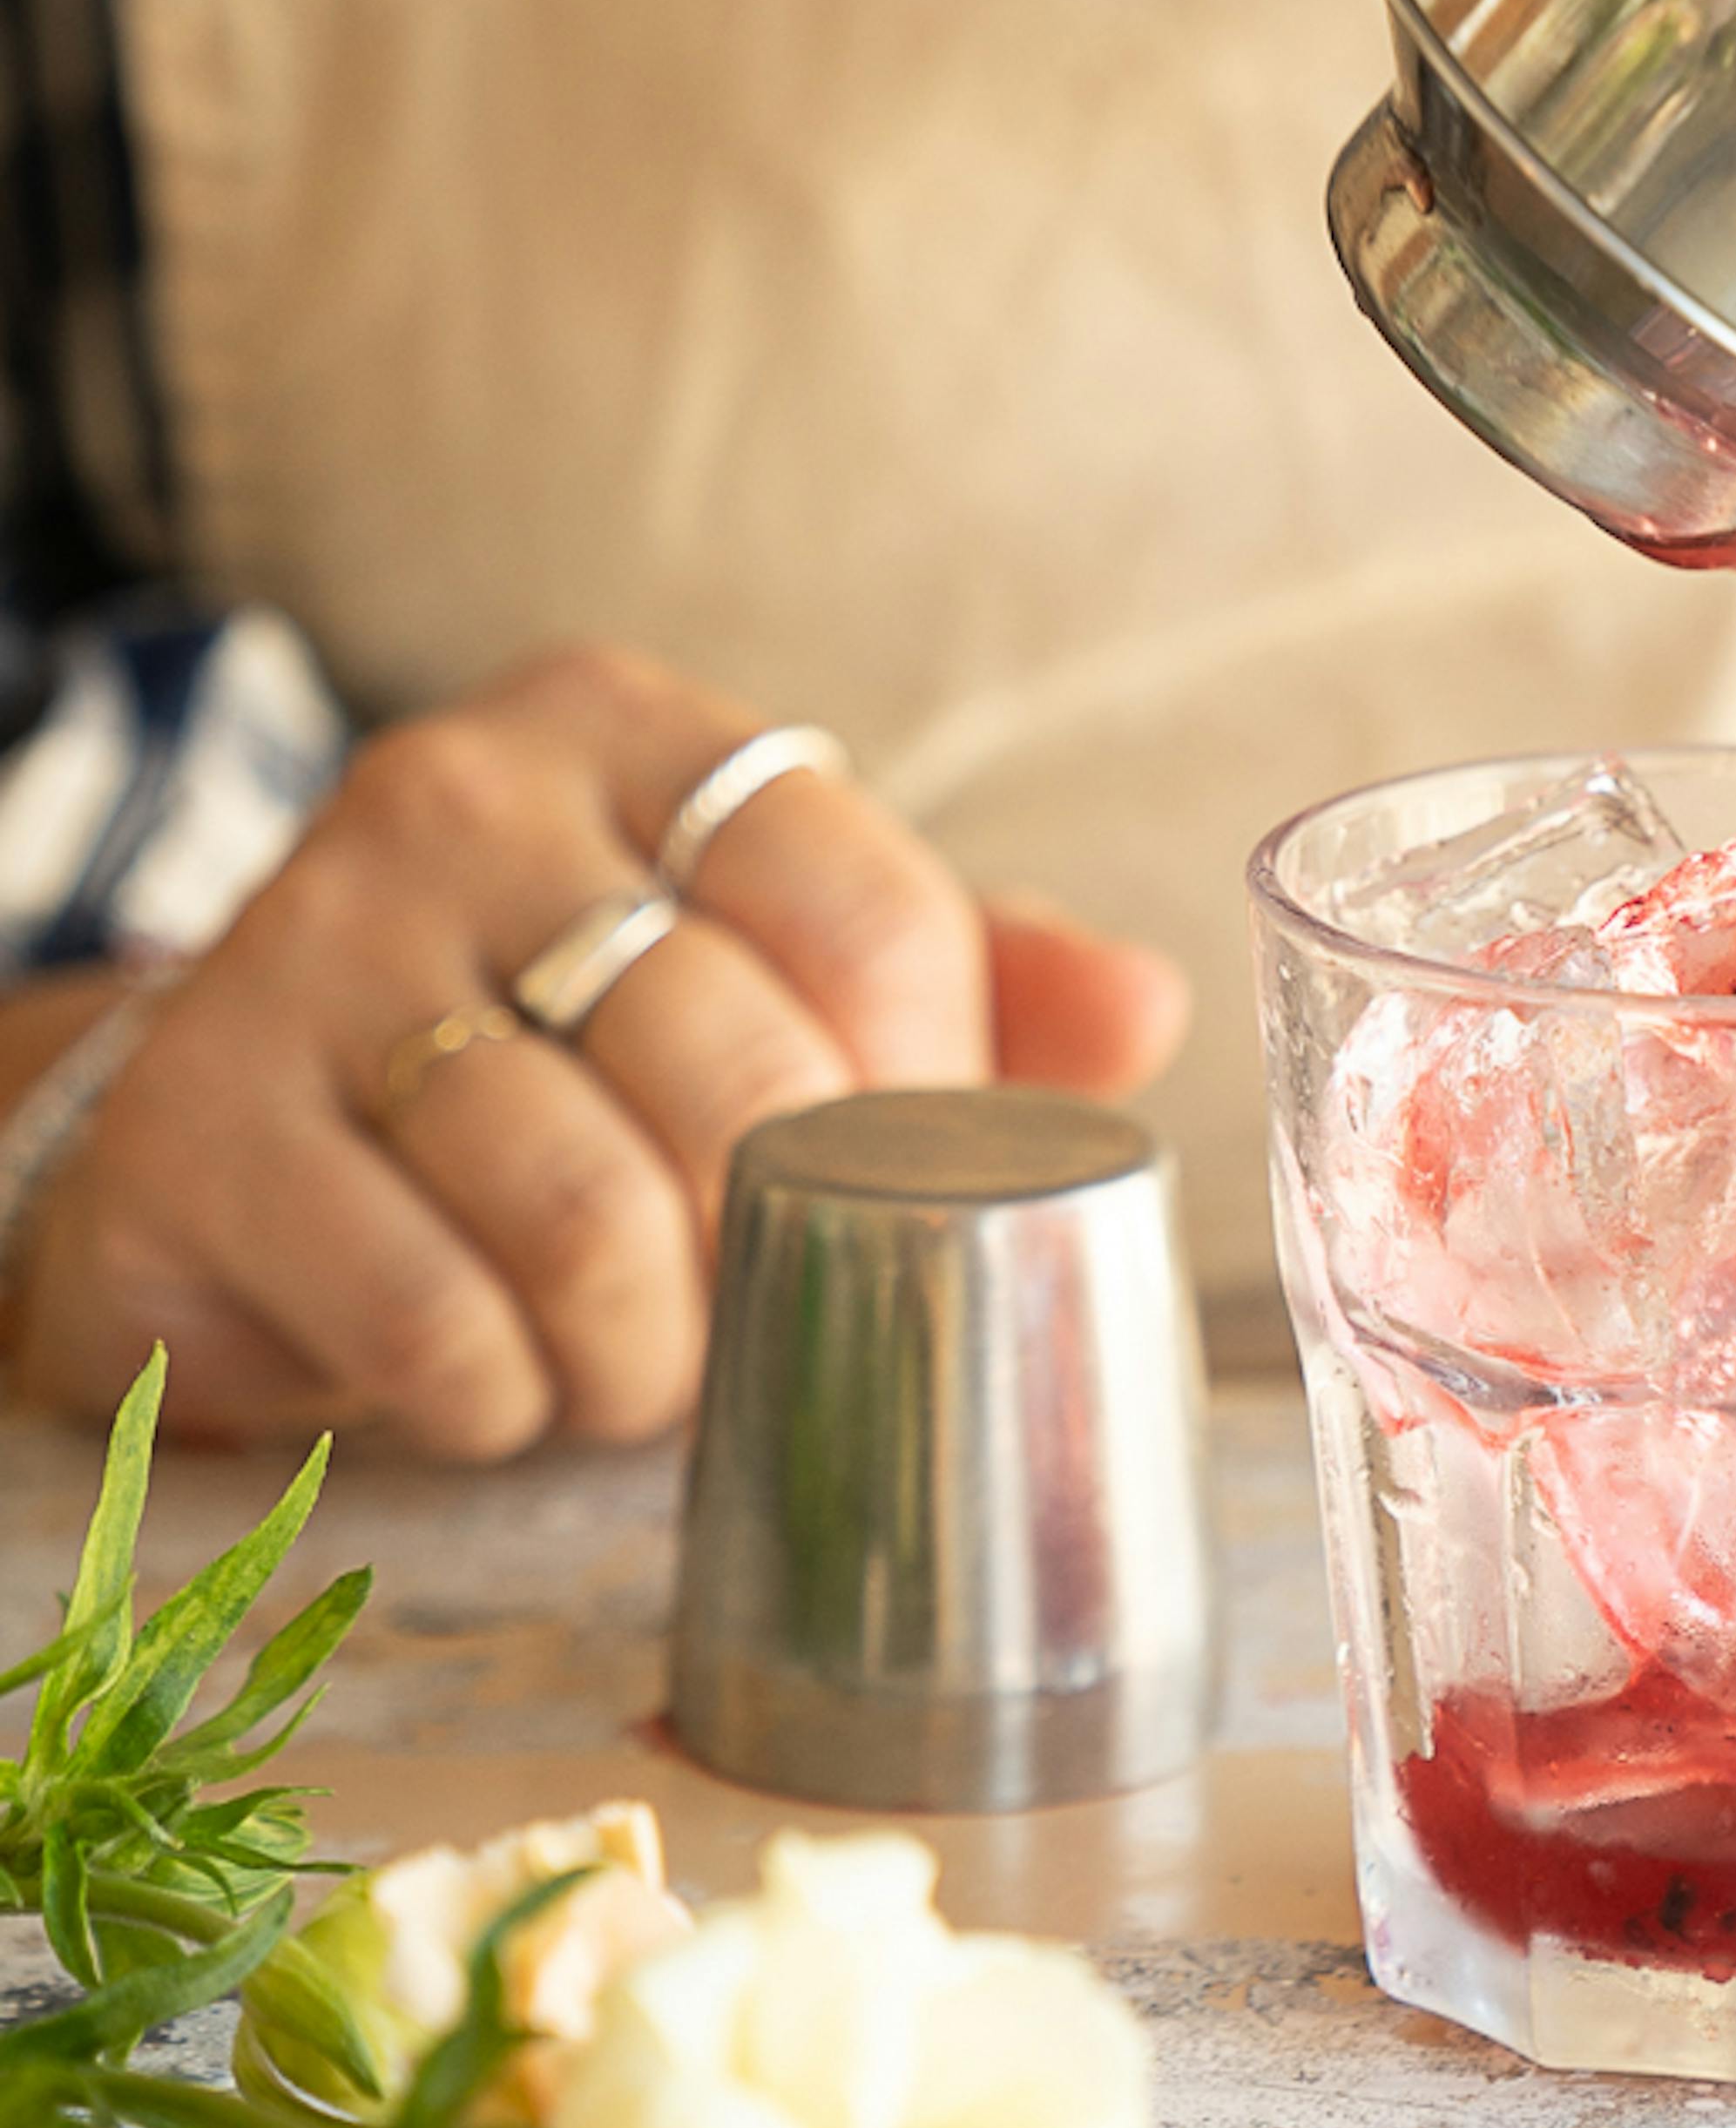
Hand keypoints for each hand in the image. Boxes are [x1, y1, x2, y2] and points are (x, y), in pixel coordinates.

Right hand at [10, 642, 1187, 1459]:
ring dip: (643, 1350)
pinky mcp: (198, 1128)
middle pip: (737, 1061)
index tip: (891, 1172)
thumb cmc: (552, 1047)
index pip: (871, 905)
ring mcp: (305, 949)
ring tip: (633, 1367)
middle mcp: (457, 799)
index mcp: (628, 732)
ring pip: (580, 1205)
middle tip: (757, 1305)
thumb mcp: (758, 971)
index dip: (923, 1086)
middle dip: (784, 1241)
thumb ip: (962, 978)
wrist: (227, 1122)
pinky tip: (499, 1378)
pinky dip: (502, 1395)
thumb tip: (1145, 1009)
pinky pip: (431, 1314)